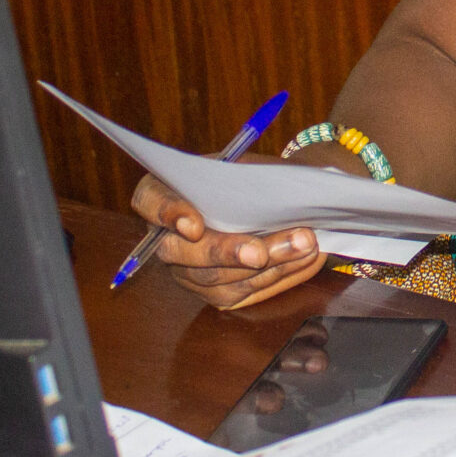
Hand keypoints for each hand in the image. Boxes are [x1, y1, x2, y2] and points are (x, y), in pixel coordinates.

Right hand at [130, 165, 326, 312]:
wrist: (277, 198)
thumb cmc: (256, 176)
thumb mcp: (251, 164)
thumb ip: (251, 175)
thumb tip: (278, 192)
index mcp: (165, 192)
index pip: (148, 201)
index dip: (167, 213)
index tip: (194, 224)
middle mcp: (169, 238)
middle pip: (182, 253)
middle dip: (225, 252)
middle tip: (259, 252)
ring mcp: (189, 271)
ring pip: (217, 278)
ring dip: (265, 264)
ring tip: (304, 245)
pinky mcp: (217, 292)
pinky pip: (243, 292)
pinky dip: (279, 275)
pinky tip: (307, 258)